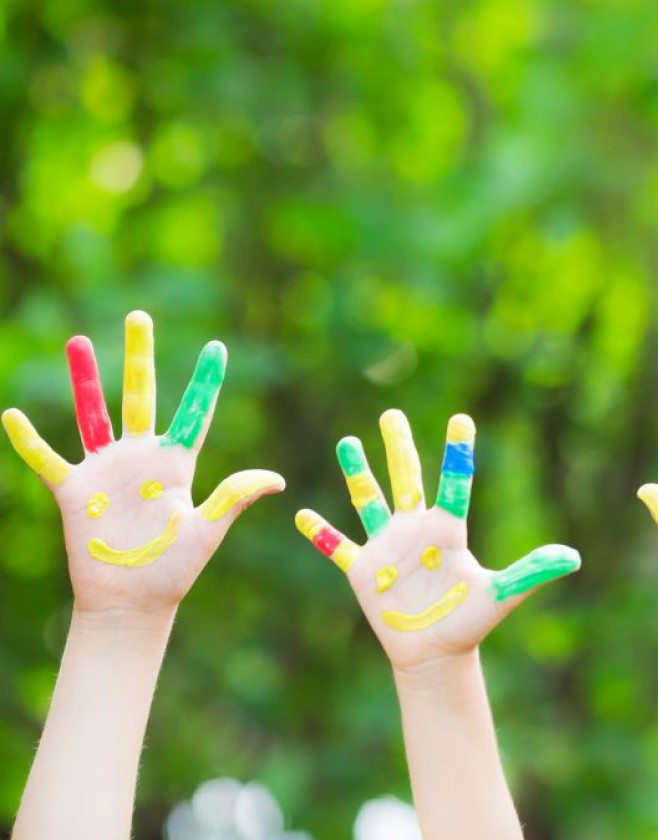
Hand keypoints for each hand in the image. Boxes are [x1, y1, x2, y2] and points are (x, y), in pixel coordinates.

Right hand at [2, 310, 283, 615]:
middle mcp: (141, 458)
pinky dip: (29, 440)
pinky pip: (47, 459)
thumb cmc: (174, 571)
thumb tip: (277, 480)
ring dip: (85, 379)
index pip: (195, 413)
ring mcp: (106, 470)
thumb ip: (233, 499)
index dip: (205, 383)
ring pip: (93, 413)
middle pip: (140, 395)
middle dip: (140, 357)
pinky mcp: (75, 491)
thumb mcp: (206, 532)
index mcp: (177, 464)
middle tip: (140, 316)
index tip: (217, 348)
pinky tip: (12, 415)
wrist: (133, 602)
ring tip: (78, 340)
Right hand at [295, 409, 580, 671]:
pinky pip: (338, 547)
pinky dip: (320, 534)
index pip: (454, 482)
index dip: (458, 452)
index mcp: (449, 530)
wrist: (437, 653)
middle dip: (398, 447)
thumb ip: (531, 572)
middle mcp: (417, 531)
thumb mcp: (501, 595)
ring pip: (369, 501)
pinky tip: (301, 514)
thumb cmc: (470, 623)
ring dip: (358, 474)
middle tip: (390, 414)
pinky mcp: (363, 572)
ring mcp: (387, 548)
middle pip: (406, 479)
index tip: (461, 418)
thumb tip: (573, 558)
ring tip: (347, 442)